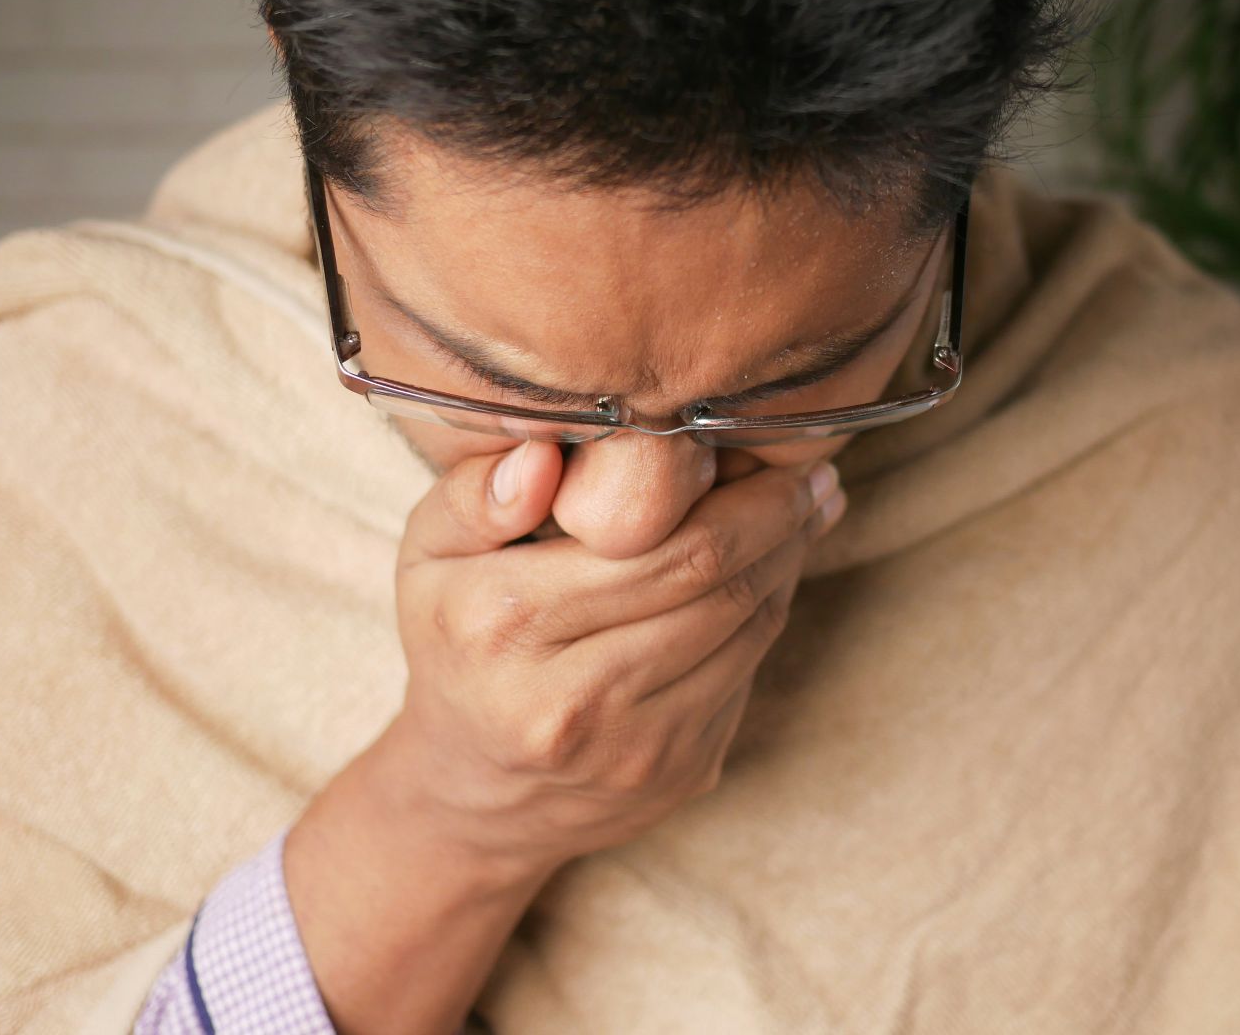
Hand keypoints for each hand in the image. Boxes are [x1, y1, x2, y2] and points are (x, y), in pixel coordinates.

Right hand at [381, 440, 845, 882]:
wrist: (473, 794)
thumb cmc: (458, 644)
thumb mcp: (428, 558)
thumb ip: (474, 496)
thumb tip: (544, 456)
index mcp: (506, 624)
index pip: (658, 546)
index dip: (735, 494)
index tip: (766, 445)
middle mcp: (571, 697)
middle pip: (716, 585)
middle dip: (778, 519)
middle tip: (811, 473)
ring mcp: (633, 746)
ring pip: (748, 629)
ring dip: (789, 561)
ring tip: (806, 510)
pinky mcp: (679, 772)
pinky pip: (749, 672)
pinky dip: (770, 612)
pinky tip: (776, 570)